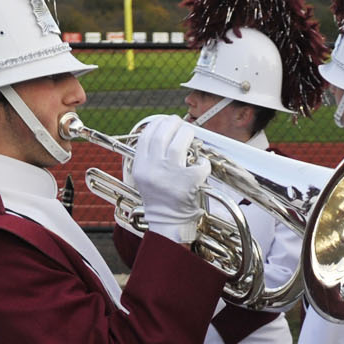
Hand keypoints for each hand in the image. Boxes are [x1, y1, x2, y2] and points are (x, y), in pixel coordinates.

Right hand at [130, 115, 211, 244]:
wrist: (168, 223)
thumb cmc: (160, 199)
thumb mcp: (146, 177)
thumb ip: (150, 157)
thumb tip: (164, 132)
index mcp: (141, 167)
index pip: (147, 136)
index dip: (158, 124)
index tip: (166, 121)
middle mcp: (153, 169)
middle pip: (162, 135)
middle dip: (173, 124)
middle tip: (180, 123)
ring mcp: (170, 175)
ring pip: (179, 143)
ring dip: (187, 134)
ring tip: (190, 134)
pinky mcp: (188, 183)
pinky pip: (199, 164)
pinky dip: (203, 161)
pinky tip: (201, 162)